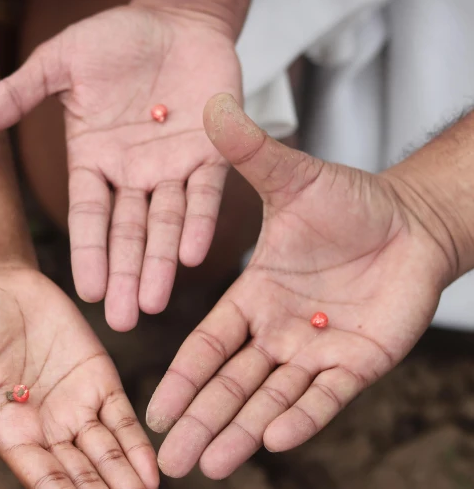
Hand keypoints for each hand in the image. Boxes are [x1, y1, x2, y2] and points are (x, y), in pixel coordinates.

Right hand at [0, 5, 241, 330]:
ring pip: (167, 223)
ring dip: (161, 262)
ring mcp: (173, 166)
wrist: (174, 17)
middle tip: (124, 322)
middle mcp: (132, 174)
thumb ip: (14, 96)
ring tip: (155, 302)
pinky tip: (194, 254)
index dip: (89, 252)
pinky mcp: (213, 151)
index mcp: (94, 161)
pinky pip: (206, 191)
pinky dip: (201, 220)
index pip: (89, 216)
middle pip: (128, 233)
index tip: (88, 293)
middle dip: (126, 275)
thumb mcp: (58, 64)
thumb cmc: (113, 38)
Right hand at [0, 267, 158, 488]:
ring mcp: (75, 405)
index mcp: (10, 436)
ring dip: (125, 478)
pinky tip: (152, 470)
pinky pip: (121, 416)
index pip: (43, 478)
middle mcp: (47, 429)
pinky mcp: (98, 378)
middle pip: (80, 474)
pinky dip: (136, 443)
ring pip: (105, 452)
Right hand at [146, 95, 455, 478]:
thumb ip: (250, 153)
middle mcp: (278, 331)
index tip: (153, 407)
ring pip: (272, 398)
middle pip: (231, 384)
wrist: (407, 221)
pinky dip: (302, 416)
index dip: (181, 377)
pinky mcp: (358, 361)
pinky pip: (326, 395)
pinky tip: (275, 440)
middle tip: (169, 461)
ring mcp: (317, 350)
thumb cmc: (347, 204)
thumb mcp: (291, 176)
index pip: (208, 346)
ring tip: (211, 465)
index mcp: (253, 298)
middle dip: (200, 420)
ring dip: (242, 431)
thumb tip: (210, 106)